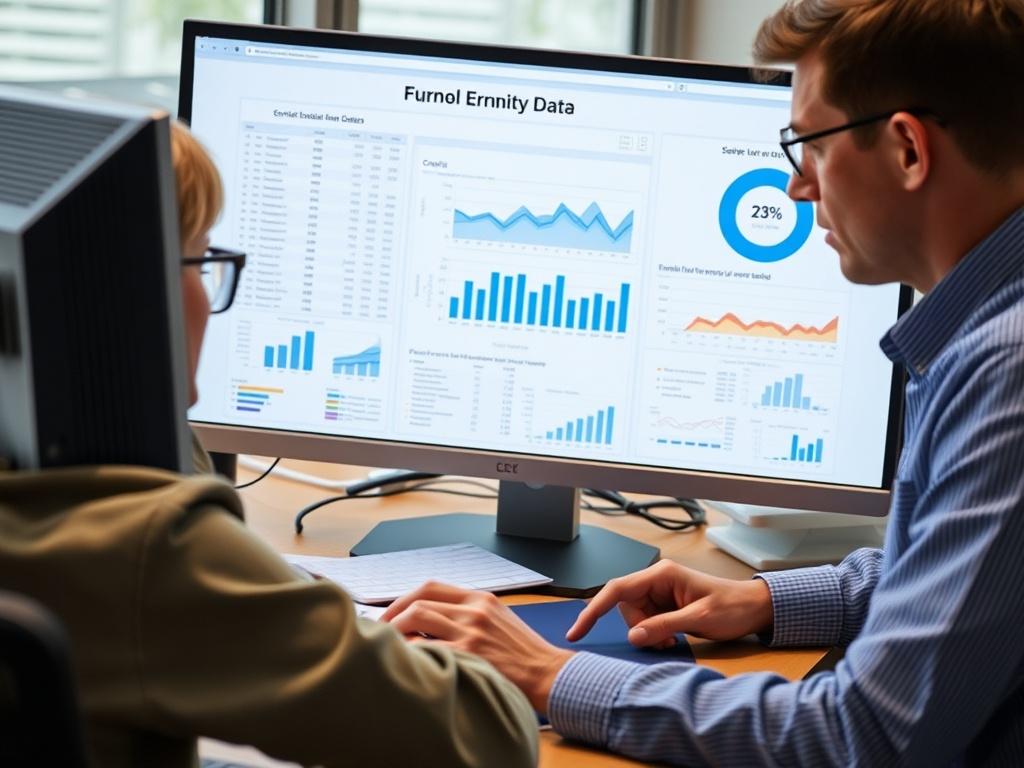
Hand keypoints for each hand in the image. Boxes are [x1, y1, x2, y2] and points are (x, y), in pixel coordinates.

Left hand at [382, 582, 573, 713]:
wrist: (548, 674)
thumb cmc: (523, 654)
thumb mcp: (498, 620)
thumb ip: (467, 614)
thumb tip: (428, 619)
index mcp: (480, 599)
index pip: (430, 587)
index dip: (403, 599)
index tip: (390, 614)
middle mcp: (474, 610)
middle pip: (419, 601)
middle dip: (393, 616)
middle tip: (381, 633)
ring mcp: (471, 630)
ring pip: (417, 618)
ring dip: (398, 633)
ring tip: (392, 648)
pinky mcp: (470, 653)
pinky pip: (427, 648)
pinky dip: (412, 653)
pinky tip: (409, 663)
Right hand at [566, 560, 773, 647]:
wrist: (755, 609)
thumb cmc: (733, 607)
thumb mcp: (700, 619)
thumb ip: (664, 626)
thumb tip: (633, 636)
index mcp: (661, 574)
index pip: (617, 590)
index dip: (593, 610)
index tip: (577, 631)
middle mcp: (656, 580)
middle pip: (625, 607)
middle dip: (637, 628)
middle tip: (663, 641)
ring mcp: (660, 593)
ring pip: (634, 618)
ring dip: (648, 634)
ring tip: (673, 639)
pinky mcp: (665, 605)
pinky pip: (646, 622)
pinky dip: (654, 635)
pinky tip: (673, 638)